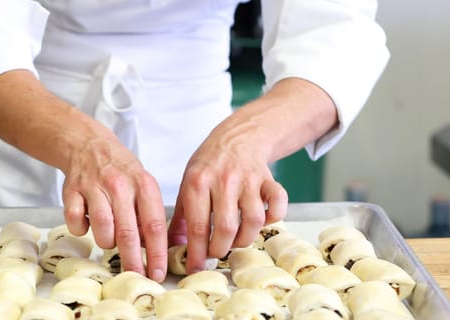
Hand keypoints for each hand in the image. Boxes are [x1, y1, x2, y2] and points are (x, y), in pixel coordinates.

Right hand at [61, 138, 167, 281]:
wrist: (88, 144)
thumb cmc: (121, 171)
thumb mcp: (143, 185)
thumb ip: (149, 215)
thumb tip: (155, 250)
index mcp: (144, 184)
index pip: (155, 225)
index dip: (157, 253)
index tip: (158, 273)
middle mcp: (120, 185)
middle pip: (128, 233)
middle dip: (133, 261)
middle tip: (136, 276)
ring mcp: (94, 187)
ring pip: (102, 229)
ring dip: (106, 242)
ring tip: (109, 238)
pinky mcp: (72, 191)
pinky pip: (76, 222)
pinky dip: (81, 229)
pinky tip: (87, 222)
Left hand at [167, 78, 337, 272]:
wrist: (238, 136)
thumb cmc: (210, 164)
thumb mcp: (188, 183)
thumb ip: (181, 216)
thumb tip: (170, 246)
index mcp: (198, 182)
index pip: (197, 226)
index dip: (197, 252)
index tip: (196, 267)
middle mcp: (224, 180)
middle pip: (226, 228)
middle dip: (220, 249)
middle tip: (216, 252)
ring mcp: (248, 179)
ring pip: (253, 221)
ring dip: (245, 238)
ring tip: (235, 240)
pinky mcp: (269, 179)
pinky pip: (278, 202)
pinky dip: (274, 217)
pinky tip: (263, 221)